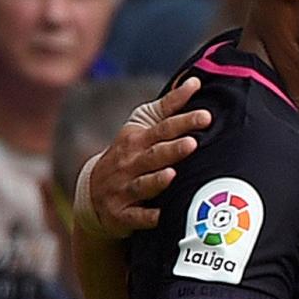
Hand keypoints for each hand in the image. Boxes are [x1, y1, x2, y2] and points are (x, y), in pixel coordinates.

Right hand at [75, 76, 210, 237]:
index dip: (183, 121)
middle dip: (172, 150)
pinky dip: (147, 217)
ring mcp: (123, 189)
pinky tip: (161, 215)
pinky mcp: (121, 214)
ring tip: (172, 174)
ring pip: (142, 185)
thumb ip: (169, 105)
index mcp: (137, 140)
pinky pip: (136, 217)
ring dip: (157, 181)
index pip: (163, 128)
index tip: (206, 116)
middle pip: (153, 155)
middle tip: (192, 143)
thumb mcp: (142, 126)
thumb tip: (195, 81)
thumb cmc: (129, 152)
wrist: (92, 193)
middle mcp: (129, 164)